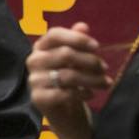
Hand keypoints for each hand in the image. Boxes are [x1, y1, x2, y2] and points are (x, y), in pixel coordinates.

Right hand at [28, 22, 108, 138]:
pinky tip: (90, 95)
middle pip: (65, 54)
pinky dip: (82, 94)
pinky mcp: (38, 98)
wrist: (63, 112)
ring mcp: (34, 80)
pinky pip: (64, 93)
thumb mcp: (76, 60)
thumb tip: (83, 26)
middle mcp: (33, 61)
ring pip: (68, 75)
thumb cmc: (70, 81)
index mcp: (41, 47)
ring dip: (92, 79)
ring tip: (105, 83)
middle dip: (90, 61)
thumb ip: (77, 42)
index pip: (55, 34)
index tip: (97, 46)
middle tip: (104, 68)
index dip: (77, 38)